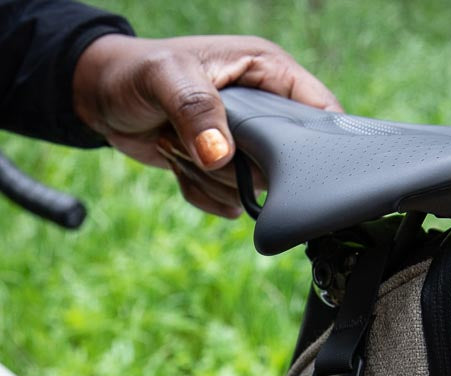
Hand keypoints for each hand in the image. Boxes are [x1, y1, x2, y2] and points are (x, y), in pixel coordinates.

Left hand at [73, 34, 341, 217]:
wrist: (100, 98)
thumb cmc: (133, 71)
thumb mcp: (164, 77)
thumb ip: (196, 110)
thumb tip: (221, 156)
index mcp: (269, 73)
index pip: (323, 112)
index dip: (320, 143)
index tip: (293, 166)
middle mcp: (266, 109)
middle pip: (288, 164)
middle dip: (242, 167)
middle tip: (205, 149)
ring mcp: (248, 144)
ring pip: (257, 189)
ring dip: (213, 180)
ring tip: (181, 147)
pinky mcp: (228, 170)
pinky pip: (231, 201)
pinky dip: (202, 193)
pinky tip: (180, 165)